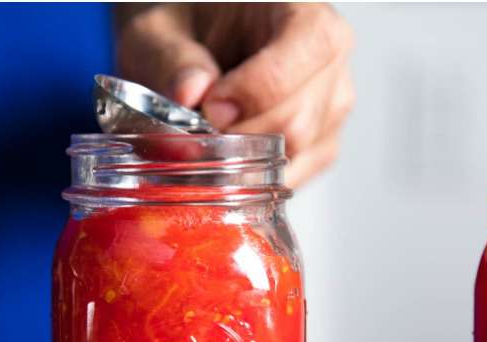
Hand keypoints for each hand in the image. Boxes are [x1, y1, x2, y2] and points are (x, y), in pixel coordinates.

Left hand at [115, 3, 354, 186]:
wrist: (185, 42)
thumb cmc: (180, 27)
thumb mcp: (156, 32)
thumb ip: (170, 60)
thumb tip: (190, 95)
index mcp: (298, 6)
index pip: (311, 45)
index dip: (260, 88)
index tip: (210, 108)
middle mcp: (328, 53)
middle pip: (301, 115)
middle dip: (240, 137)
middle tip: (193, 135)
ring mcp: (330, 100)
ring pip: (299, 150)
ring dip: (242, 160)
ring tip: (203, 143)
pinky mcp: (319, 140)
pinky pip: (295, 174)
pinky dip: (251, 179)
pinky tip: (220, 164)